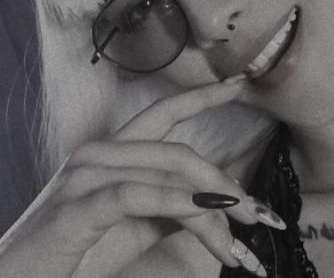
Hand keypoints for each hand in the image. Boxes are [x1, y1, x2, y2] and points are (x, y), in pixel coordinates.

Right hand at [0, 78, 281, 276]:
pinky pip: (136, 195)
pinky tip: (202, 214)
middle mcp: (99, 155)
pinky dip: (176, 204)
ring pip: (167, 176)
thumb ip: (172, 204)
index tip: (239, 82)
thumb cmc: (80, 252)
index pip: (165, 113)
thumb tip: (217, 201)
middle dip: (223, 184)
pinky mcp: (75, 208)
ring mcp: (84, 178)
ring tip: (236, 245)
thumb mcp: (137, 225)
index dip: (204, 96)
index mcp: (113, 153)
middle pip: (178, 152)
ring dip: (210, 208)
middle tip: (258, 215)